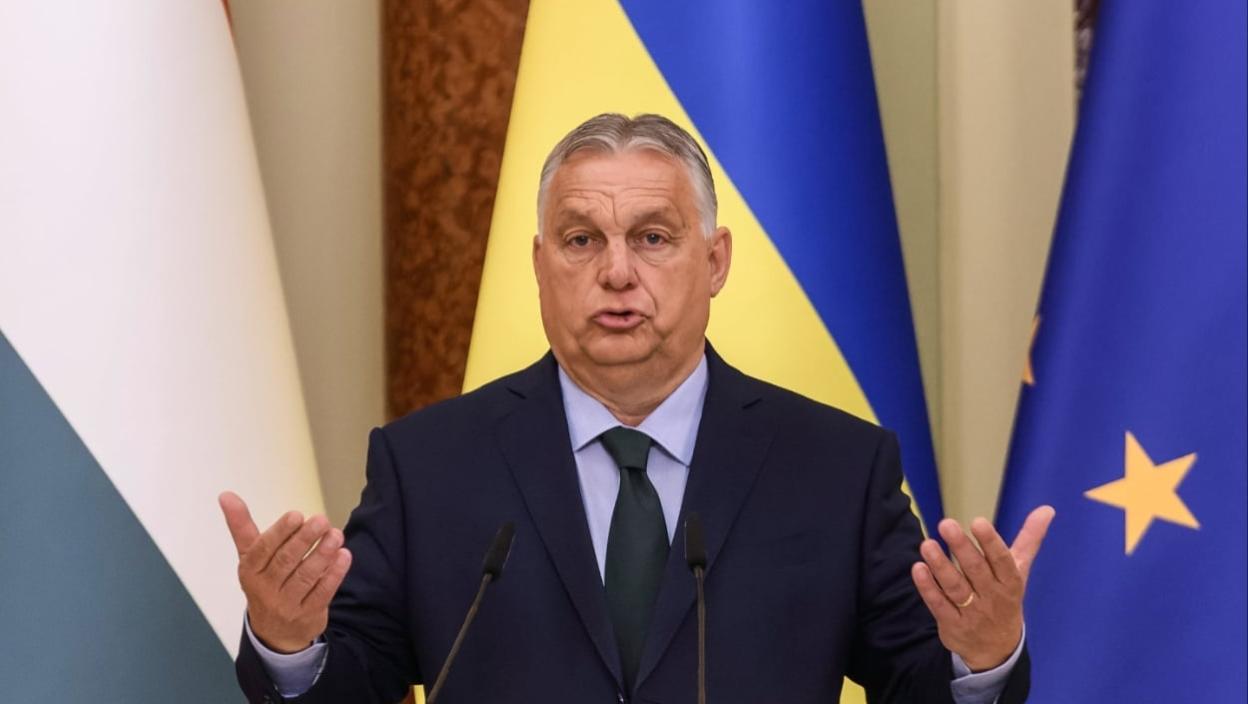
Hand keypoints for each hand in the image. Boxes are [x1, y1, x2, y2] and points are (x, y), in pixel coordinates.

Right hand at [218, 491, 352, 652]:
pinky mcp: (308, 615)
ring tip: (336, 535)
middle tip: (322, 520)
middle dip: (305, 539)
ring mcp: (287, 604)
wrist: (274, 632)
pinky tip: (344, 556)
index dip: (280, 532)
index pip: (263, 549)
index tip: (297, 515)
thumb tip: (225, 495)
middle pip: (286, 562)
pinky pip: (322, 592)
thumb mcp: (249, 556)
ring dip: (323, 554)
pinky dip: (334, 574)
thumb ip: (241, 526)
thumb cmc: (264, 581)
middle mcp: (265, 589)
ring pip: (306, 576)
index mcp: (249, 570)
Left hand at [910, 506, 1054, 671]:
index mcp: (1010, 582)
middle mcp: (992, 597)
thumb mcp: (1020, 570)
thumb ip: (1029, 539)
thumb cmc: (1005, 598)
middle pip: (975, 571)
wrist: (998, 651)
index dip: (990, 542)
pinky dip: (928, 587)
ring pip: (954, 587)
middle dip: (961, 548)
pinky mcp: (952, 624)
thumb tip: (1047, 509)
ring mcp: (971, 612)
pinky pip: (938, 605)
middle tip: (946, 524)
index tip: (977, 522)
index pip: (1001, 561)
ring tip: (927, 544)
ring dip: (940, 565)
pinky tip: (918, 568)